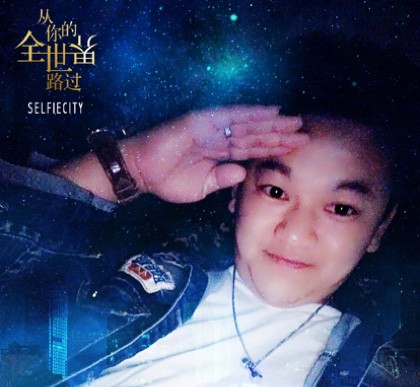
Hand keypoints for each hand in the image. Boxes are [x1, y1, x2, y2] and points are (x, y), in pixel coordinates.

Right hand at [122, 106, 308, 202]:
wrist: (142, 172)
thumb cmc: (169, 180)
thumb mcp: (202, 187)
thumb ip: (223, 178)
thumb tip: (243, 172)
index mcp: (221, 155)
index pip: (253, 150)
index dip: (274, 149)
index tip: (295, 149)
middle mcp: (220, 138)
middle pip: (256, 135)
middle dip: (280, 134)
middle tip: (304, 133)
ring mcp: (212, 128)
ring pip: (248, 124)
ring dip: (272, 124)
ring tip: (294, 123)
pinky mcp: (201, 121)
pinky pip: (230, 116)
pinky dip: (250, 114)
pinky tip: (271, 112)